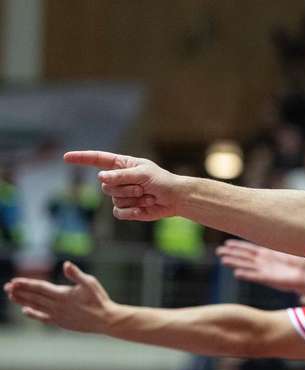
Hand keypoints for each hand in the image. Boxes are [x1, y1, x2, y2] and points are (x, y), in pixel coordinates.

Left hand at [3, 261, 117, 331]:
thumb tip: (66, 264)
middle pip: (34, 297)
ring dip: (22, 301)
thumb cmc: (99, 299)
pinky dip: (33, 314)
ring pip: (35, 306)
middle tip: (7, 287)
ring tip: (12, 296)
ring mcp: (57, 315)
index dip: (26, 284)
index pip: (39, 288)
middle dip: (20, 291)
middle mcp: (56, 306)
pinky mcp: (60, 322)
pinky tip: (25, 310)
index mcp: (62, 294)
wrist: (105, 319)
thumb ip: (76, 274)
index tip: (14, 281)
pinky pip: (42, 317)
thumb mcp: (90, 282)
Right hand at [64, 150, 184, 220]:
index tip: (66, 157)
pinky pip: (118, 212)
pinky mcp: (125, 208)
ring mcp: (121, 194)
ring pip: (113, 199)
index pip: (98, 160)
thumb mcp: (143, 173)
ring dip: (133, 198)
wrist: (174, 199)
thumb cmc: (162, 181)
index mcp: (122, 165)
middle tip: (143, 187)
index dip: (81, 158)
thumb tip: (101, 177)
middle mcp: (118, 179)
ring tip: (147, 195)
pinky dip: (132, 211)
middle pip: (105, 185)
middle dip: (125, 187)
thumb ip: (121, 175)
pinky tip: (143, 207)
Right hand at [216, 239, 304, 292]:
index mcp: (267, 253)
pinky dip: (246, 274)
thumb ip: (283, 241)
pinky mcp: (267, 279)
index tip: (226, 243)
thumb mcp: (290, 248)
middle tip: (218, 251)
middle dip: (232, 253)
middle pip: (244, 256)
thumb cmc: (298, 261)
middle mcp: (262, 261)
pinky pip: (254, 276)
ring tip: (223, 260)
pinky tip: (236, 273)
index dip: (238, 246)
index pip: (249, 248)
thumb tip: (282, 226)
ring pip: (246, 265)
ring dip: (235, 263)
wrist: (304, 275)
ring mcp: (263, 270)